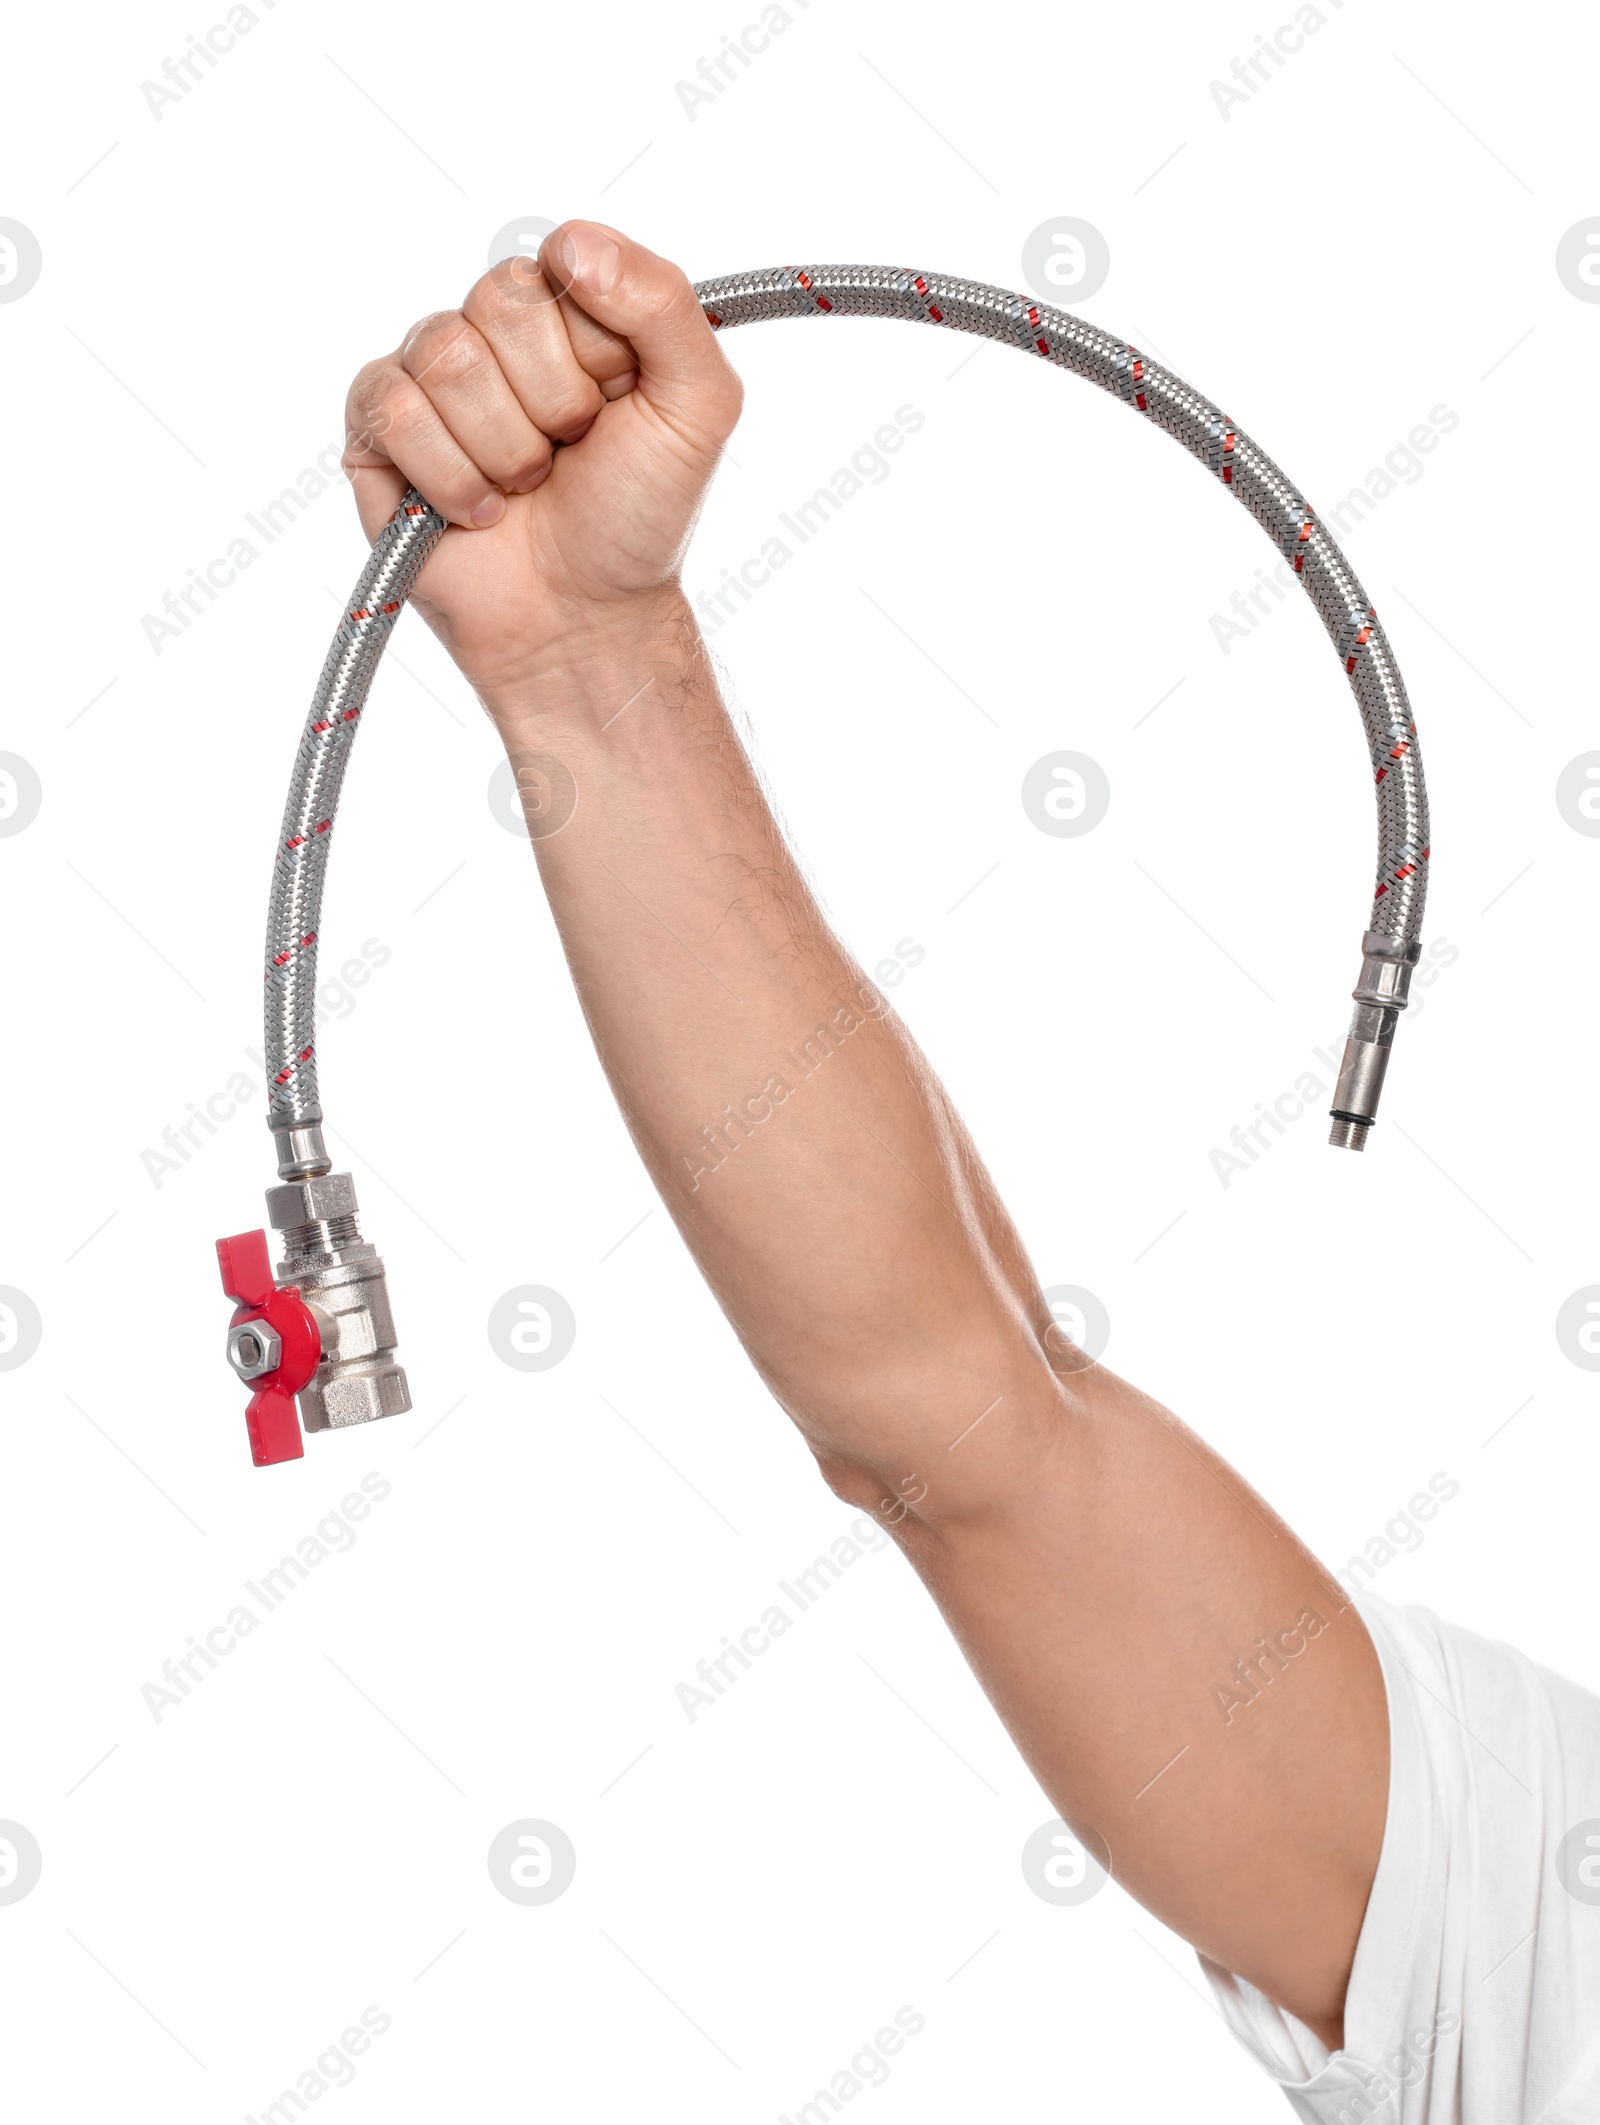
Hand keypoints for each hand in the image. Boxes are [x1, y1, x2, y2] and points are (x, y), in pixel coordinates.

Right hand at [343, 220, 741, 703]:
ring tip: (524, 488)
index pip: (565, 264)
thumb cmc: (636, 517)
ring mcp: (429, 374)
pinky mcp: (376, 427)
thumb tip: (573, 243)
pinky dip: (451, 477)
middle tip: (569, 455)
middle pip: (500, 302)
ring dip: (505, 449)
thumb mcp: (699, 406)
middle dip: (554, 403)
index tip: (619, 408)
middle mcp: (493, 328)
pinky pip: (393, 407)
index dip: (600, 351)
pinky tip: (476, 512)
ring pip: (447, 357)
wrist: (584, 617)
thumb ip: (665, 304)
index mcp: (568, 307)